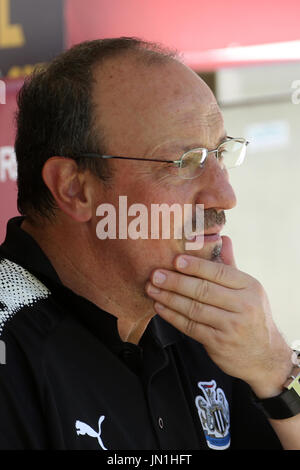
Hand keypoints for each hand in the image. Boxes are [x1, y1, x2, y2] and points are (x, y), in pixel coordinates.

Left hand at [146, 236, 292, 397]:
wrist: (264, 356)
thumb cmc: (252, 316)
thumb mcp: (248, 290)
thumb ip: (231, 265)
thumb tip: (223, 237)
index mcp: (250, 287)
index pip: (220, 272)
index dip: (196, 266)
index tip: (175, 260)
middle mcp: (244, 306)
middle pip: (204, 290)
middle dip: (176, 281)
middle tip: (156, 274)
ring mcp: (232, 326)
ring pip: (194, 309)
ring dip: (170, 298)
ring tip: (152, 289)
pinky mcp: (219, 343)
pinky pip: (191, 327)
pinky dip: (173, 316)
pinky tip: (160, 307)